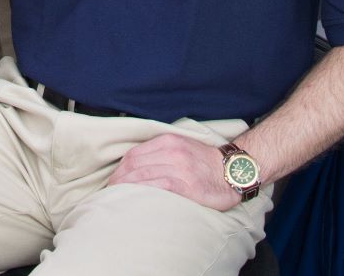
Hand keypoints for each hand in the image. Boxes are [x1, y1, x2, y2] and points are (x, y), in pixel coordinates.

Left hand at [105, 134, 240, 210]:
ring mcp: (178, 168)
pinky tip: (135, 201)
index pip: (133, 155)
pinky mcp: (186, 185)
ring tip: (117, 201)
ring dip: (125, 189)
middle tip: (109, 195)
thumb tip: (136, 168)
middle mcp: (171, 151)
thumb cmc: (205, 163)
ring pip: (142, 177)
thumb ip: (160, 153)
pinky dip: (141, 194)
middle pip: (133, 166)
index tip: (112, 183)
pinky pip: (157, 188)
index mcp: (168, 141)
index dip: (119, 170)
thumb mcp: (182, 147)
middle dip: (118, 181)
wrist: (234, 170)